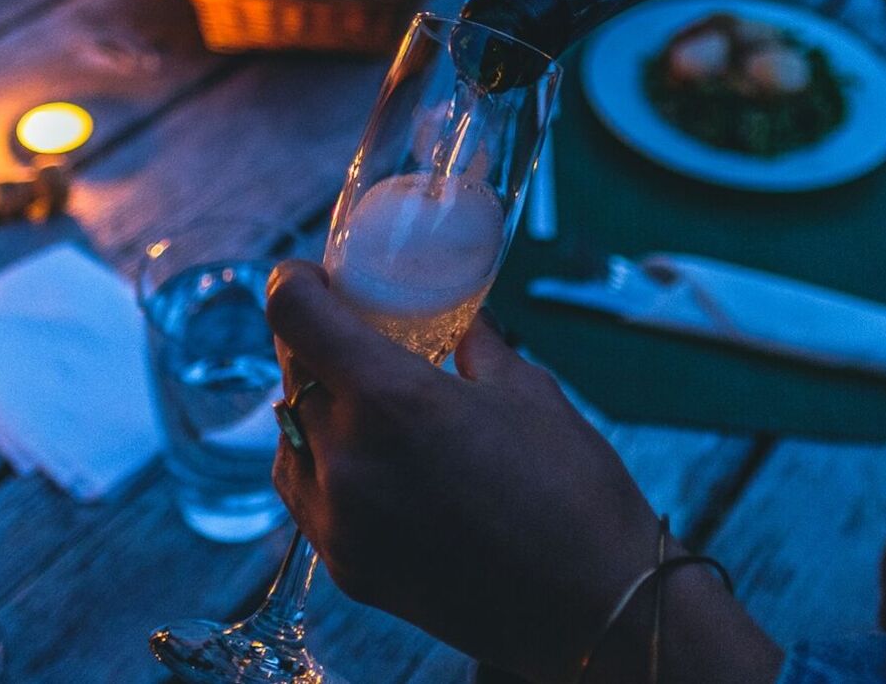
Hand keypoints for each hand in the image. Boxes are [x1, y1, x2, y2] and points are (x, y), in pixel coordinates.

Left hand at [266, 260, 662, 681]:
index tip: (310, 277)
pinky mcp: (346, 565)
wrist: (595, 607)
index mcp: (390, 399)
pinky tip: (370, 458)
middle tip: (351, 333)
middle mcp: (346, 458)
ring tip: (367, 402)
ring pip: (289, 435)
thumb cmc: (573, 492)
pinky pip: (306, 495)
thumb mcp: (526, 390)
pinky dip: (324, 464)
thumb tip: (453, 317)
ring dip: (315, 406)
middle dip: (314, 343)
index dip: (293, 282)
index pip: (293, 314)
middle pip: (290, 372)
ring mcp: (339, 520)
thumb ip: (471, 345)